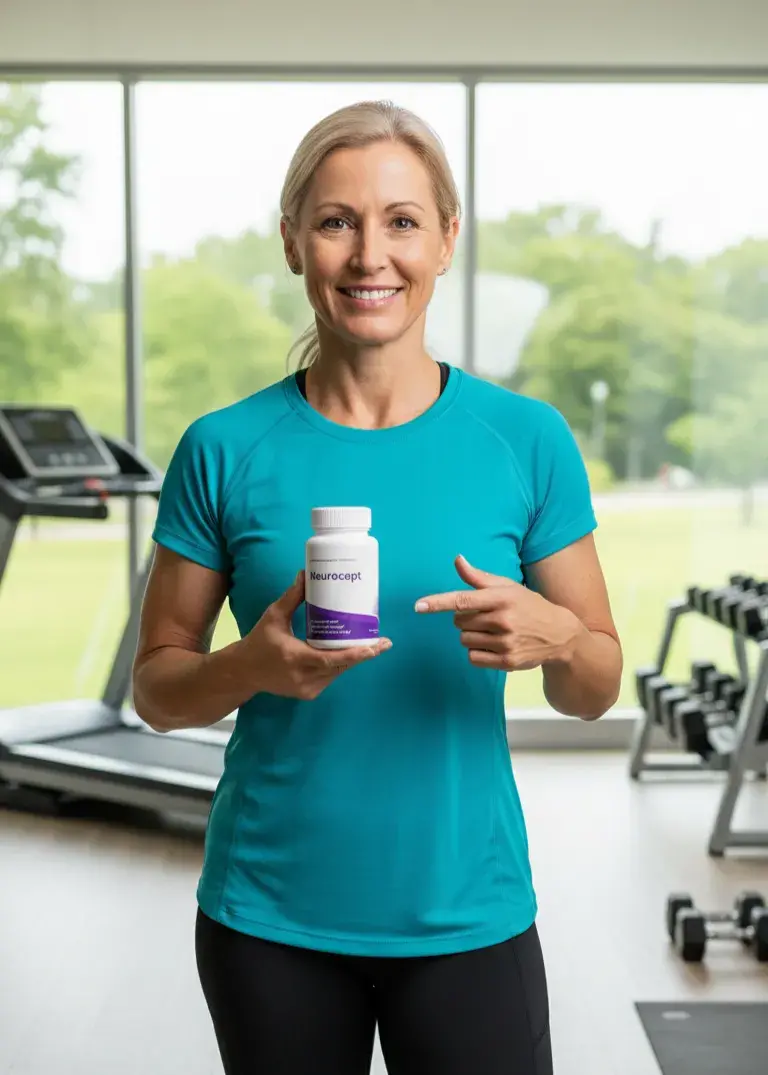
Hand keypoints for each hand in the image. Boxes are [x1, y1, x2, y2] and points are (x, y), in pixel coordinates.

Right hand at [244, 571, 391, 699]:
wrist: (244, 672)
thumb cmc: (259, 641)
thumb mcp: (274, 616)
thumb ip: (292, 597)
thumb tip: (306, 573)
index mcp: (294, 657)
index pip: (330, 659)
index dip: (354, 654)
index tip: (374, 647)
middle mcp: (302, 677)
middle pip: (340, 666)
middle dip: (364, 654)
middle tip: (384, 642)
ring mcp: (306, 689)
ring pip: (338, 673)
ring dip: (354, 659)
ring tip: (373, 645)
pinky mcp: (307, 694)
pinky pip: (330, 678)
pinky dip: (341, 666)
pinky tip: (353, 654)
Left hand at [415, 555, 583, 670]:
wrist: (559, 634)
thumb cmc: (528, 605)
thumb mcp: (507, 587)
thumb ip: (478, 577)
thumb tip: (457, 559)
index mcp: (501, 598)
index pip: (463, 600)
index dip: (438, 603)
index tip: (418, 606)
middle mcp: (503, 620)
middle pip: (459, 621)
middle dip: (465, 618)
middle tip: (485, 616)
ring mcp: (506, 642)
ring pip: (464, 640)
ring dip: (471, 636)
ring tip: (492, 631)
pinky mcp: (507, 662)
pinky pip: (473, 658)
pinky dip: (477, 652)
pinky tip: (494, 645)